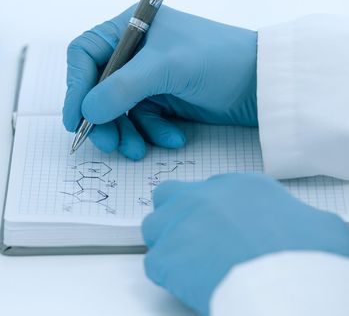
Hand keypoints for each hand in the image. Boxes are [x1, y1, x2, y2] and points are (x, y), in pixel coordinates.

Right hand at [63, 6, 257, 159]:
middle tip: (107, 143)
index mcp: (130, 29)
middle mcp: (134, 52)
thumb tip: (86, 111)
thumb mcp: (167, 68)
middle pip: (97, 88)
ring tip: (136, 149)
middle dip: (102, 119)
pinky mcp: (161, 100)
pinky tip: (172, 136)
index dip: (75, 86)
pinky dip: (151, 133)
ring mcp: (147, 78)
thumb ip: (122, 88)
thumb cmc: (218, 59)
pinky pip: (141, 121)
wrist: (261, 84)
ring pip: (117, 110)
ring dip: (125, 132)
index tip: (75, 119)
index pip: (85, 55)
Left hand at [142, 174, 348, 314]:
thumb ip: (306, 222)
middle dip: (176, 215)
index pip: (213, 191)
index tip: (221, 230)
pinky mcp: (165, 255)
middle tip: (194, 241)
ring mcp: (179, 223)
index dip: (213, 213)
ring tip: (190, 267)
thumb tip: (315, 229)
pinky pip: (154, 263)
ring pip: (154, 226)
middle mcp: (204, 198)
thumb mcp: (320, 228)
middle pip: (172, 195)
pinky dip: (167, 276)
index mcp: (241, 187)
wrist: (285, 282)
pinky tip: (190, 286)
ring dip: (166, 244)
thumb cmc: (306, 257)